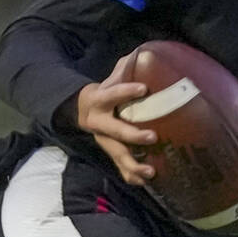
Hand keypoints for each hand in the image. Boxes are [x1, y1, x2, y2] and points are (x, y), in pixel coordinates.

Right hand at [76, 51, 157, 185]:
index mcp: (100, 101)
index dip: (126, 91)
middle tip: (153, 136)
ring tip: (151, 171)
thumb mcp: (113, 76)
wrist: (84, 110)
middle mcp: (100, 123)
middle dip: (133, 135)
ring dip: (134, 164)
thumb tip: (147, 55)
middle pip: (115, 131)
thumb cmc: (107, 91)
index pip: (112, 94)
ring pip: (117, 155)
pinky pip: (120, 168)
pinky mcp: (111, 152)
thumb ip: (127, 67)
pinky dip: (132, 176)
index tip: (144, 88)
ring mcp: (104, 141)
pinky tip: (146, 182)